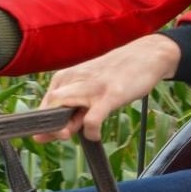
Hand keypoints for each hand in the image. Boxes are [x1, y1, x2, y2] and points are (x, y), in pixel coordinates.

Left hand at [33, 34, 182, 142]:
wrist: (146, 56)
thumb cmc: (116, 74)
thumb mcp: (89, 87)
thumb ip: (72, 107)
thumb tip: (49, 134)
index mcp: (66, 77)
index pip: (44, 105)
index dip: (44, 124)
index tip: (51, 135)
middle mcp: (75, 80)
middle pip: (49, 108)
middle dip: (51, 128)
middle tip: (63, 136)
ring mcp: (92, 87)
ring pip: (63, 110)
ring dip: (64, 129)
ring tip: (74, 134)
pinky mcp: (110, 95)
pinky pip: (92, 119)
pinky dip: (90, 132)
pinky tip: (95, 135)